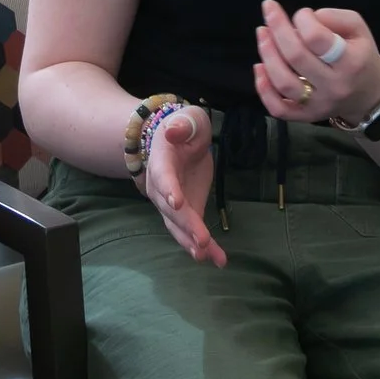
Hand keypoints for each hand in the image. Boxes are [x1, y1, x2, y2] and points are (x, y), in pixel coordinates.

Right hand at [142, 103, 225, 267]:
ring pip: (178, 227)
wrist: (178, 142)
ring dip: (192, 243)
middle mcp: (160, 187)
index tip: (177, 203)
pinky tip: (218, 259)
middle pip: (170, 209)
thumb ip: (182, 125)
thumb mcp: (188, 119)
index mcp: (161, 161)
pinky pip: (191, 231)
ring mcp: (171, 203)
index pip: (163, 177)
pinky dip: (204, 247)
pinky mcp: (186, 211)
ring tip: (208, 257)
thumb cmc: (184, 127)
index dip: (169, 190)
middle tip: (202, 241)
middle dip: (186, 226)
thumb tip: (173, 131)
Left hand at [254, 3, 379, 128]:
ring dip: (267, 55)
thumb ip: (334, 17)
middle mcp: (334, 86)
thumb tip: (306, 18)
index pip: (318, 39)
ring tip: (262, 33)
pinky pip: (279, 108)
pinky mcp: (306, 116)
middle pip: (296, 57)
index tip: (303, 13)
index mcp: (350, 62)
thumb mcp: (358, 28)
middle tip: (269, 12)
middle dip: (278, 30)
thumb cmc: (361, 55)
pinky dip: (263, 89)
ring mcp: (318, 104)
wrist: (369, 95)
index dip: (304, 20)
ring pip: (284, 83)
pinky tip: (259, 67)